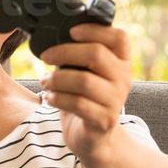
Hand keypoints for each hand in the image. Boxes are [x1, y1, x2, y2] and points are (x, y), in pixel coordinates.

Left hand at [37, 23, 132, 161]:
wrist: (94, 137)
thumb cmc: (85, 98)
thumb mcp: (86, 73)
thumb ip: (78, 55)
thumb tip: (52, 35)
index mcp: (121, 62)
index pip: (119, 37)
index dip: (94, 30)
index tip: (71, 31)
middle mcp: (123, 79)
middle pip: (96, 54)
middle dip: (64, 52)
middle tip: (46, 56)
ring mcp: (116, 100)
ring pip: (84, 80)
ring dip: (57, 79)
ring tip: (44, 81)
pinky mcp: (104, 120)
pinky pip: (78, 104)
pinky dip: (57, 98)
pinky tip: (49, 98)